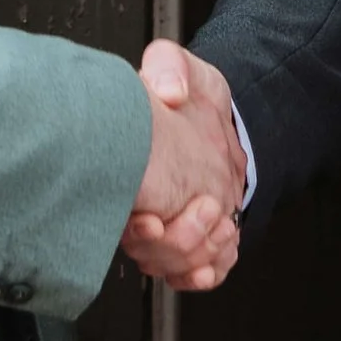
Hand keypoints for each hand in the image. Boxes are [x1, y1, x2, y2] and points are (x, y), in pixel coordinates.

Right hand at [124, 38, 242, 293]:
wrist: (223, 120)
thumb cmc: (194, 99)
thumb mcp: (184, 68)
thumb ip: (169, 66)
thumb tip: (168, 91)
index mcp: (130, 172)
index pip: (117, 216)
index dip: (136, 229)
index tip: (152, 220)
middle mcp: (141, 208)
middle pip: (146, 253)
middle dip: (179, 240)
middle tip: (205, 207)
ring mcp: (167, 229)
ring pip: (171, 267)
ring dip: (200, 251)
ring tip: (221, 220)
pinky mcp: (193, 243)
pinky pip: (193, 274)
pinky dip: (208, 269)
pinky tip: (220, 249)